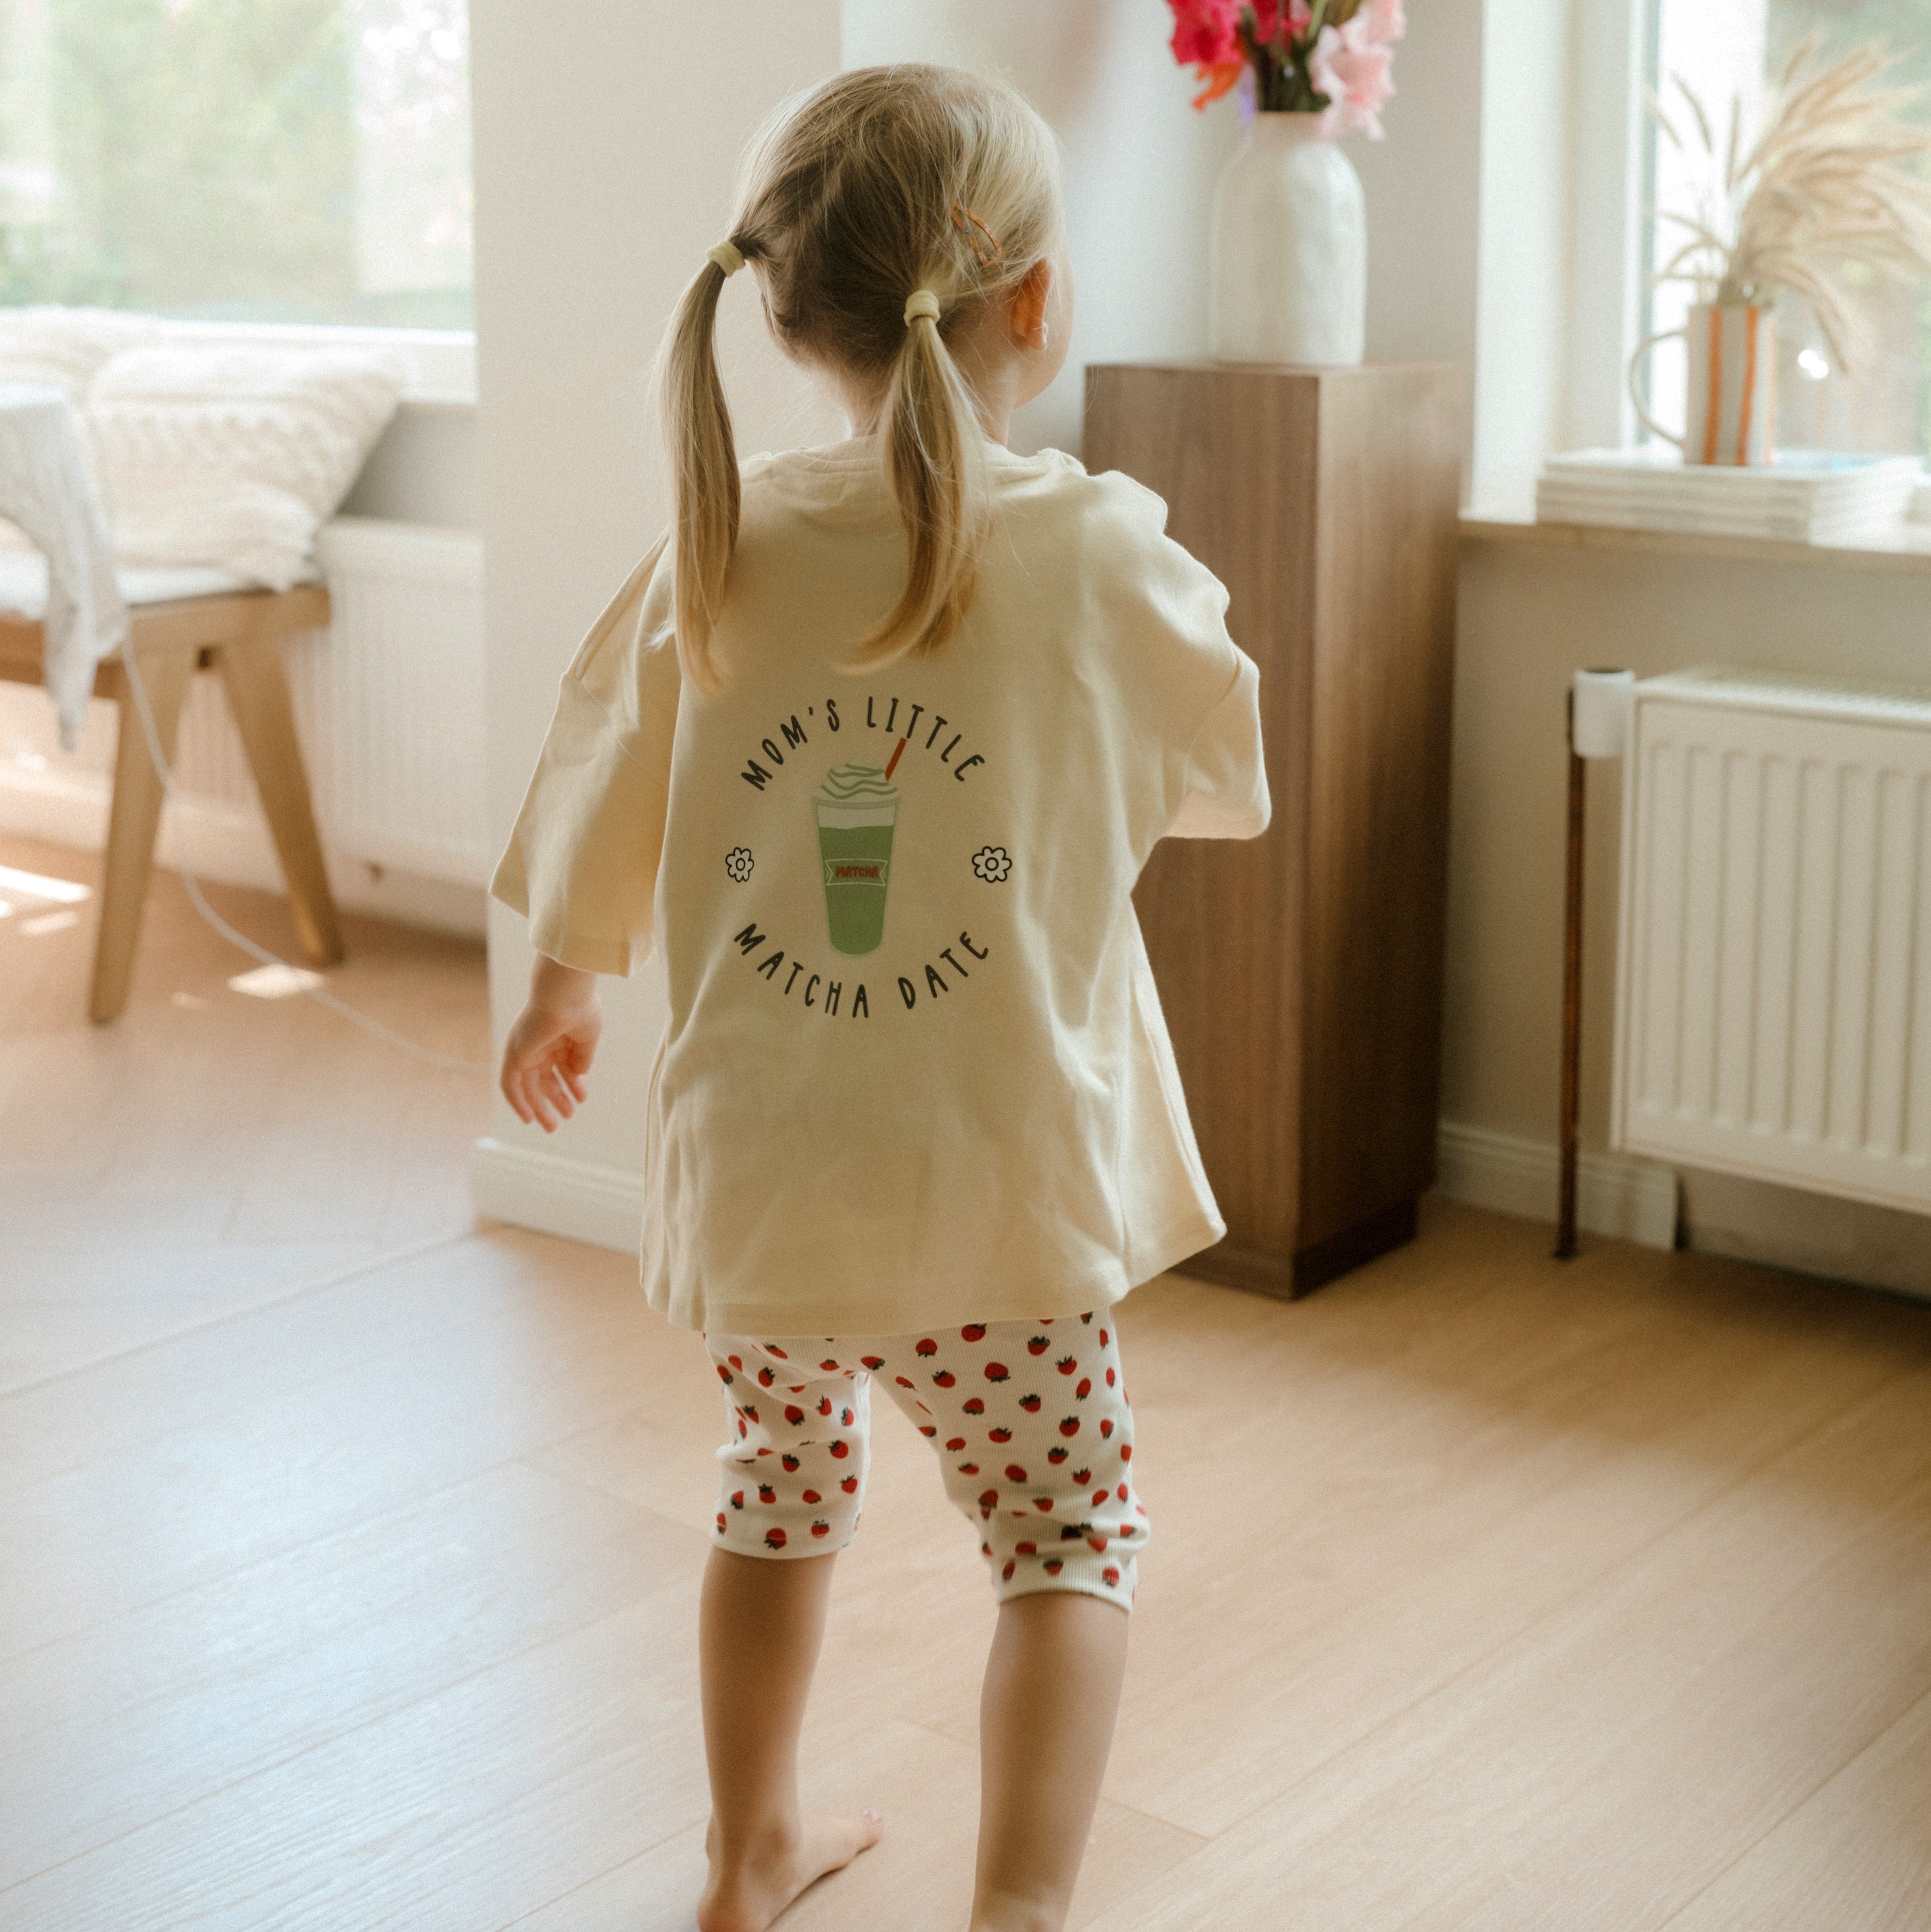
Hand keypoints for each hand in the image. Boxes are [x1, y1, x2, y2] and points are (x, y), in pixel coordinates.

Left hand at [500, 958, 601, 1131]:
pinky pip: (510, 1084)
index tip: (582, 1098)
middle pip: (543, 1078)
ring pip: (528, 1085)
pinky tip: (528, 1117)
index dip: (572, 1084)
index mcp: (555, 1037)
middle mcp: (537, 1044)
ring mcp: (524, 1049)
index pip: (560, 1066)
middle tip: (565, 1117)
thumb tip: (579, 1074)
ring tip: (553, 1125)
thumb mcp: (586, 1038)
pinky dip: (517, 1101)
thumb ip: (582, 1057)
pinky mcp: (515, 1054)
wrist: (566, 994)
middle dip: (555, 1099)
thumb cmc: (580, 1008)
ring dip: (540, 1106)